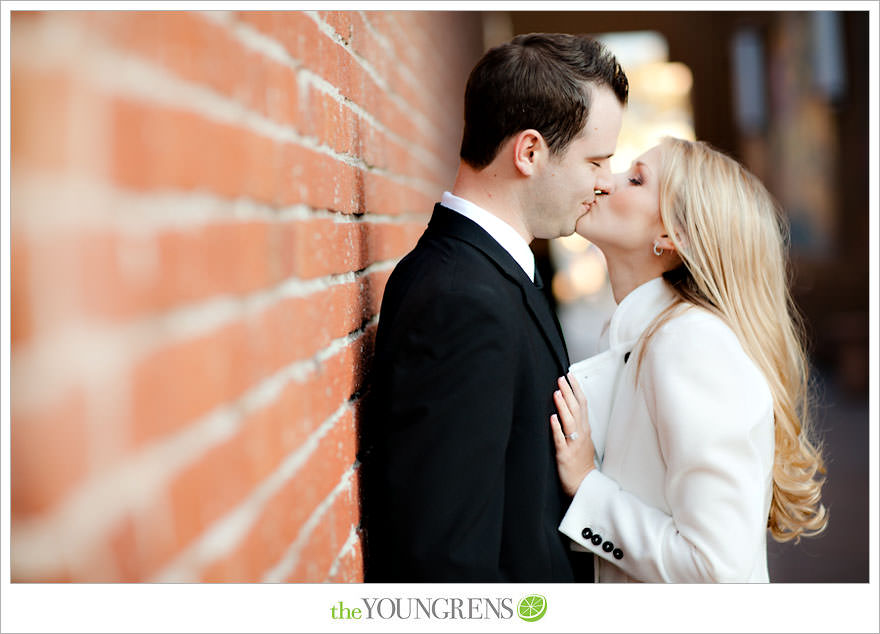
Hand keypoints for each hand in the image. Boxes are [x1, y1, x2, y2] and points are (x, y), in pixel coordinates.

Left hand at [550, 373, 595, 496]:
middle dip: (569, 392)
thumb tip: (569, 408)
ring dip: (563, 406)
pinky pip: (561, 439)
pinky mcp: (565, 454)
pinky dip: (557, 428)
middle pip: (577, 409)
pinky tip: (552, 418)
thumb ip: (578, 424)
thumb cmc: (581, 463)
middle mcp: (581, 434)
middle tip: (561, 379)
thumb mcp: (584, 439)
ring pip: (570, 421)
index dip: (576, 389)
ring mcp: (573, 444)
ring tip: (557, 393)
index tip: (570, 376)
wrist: (583, 483)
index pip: (582, 404)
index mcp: (585, 430)